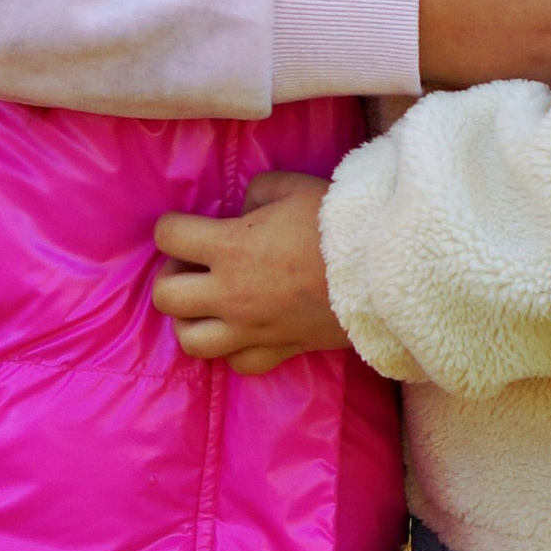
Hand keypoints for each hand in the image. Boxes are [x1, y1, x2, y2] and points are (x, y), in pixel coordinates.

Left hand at [152, 172, 350, 372]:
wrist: (384, 268)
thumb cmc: (337, 222)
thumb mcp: (290, 187)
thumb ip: (255, 194)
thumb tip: (242, 213)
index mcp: (230, 247)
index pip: (168, 236)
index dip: (171, 226)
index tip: (187, 226)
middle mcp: (231, 293)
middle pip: (165, 297)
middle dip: (170, 278)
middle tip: (193, 267)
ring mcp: (253, 328)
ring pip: (191, 341)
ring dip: (190, 321)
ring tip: (206, 306)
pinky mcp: (280, 350)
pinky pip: (239, 364)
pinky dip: (233, 350)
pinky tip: (242, 331)